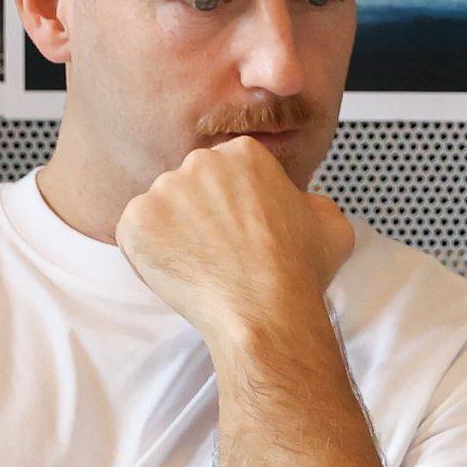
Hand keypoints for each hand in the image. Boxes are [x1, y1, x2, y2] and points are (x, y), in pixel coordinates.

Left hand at [118, 137, 352, 348]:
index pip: (229, 169)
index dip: (237, 201)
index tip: (245, 227)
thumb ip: (310, 202)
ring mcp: (163, 191)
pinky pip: (136, 233)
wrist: (265, 311)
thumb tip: (299, 204)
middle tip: (223, 249)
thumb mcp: (331, 224)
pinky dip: (151, 253)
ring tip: (204, 265)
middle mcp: (200, 163)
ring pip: (163, 208)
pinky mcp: (135, 222)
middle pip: (192, 184)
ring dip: (176, 232)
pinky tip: (182, 271)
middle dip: (203, 212)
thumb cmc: (298, 271)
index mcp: (244, 154)